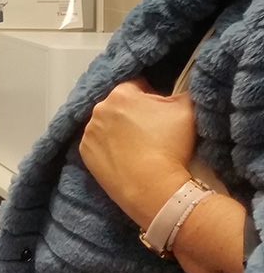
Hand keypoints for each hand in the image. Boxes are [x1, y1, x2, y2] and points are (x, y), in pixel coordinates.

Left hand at [80, 77, 195, 228]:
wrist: (152, 187)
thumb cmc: (170, 146)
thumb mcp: (187, 110)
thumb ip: (182, 92)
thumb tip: (180, 88)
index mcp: (121, 93)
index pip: (137, 85)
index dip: (151, 95)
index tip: (161, 111)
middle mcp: (99, 109)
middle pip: (120, 104)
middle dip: (134, 112)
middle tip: (151, 131)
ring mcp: (89, 131)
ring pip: (107, 123)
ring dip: (119, 129)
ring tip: (138, 146)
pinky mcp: (84, 152)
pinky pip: (98, 143)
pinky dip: (108, 146)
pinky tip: (124, 157)